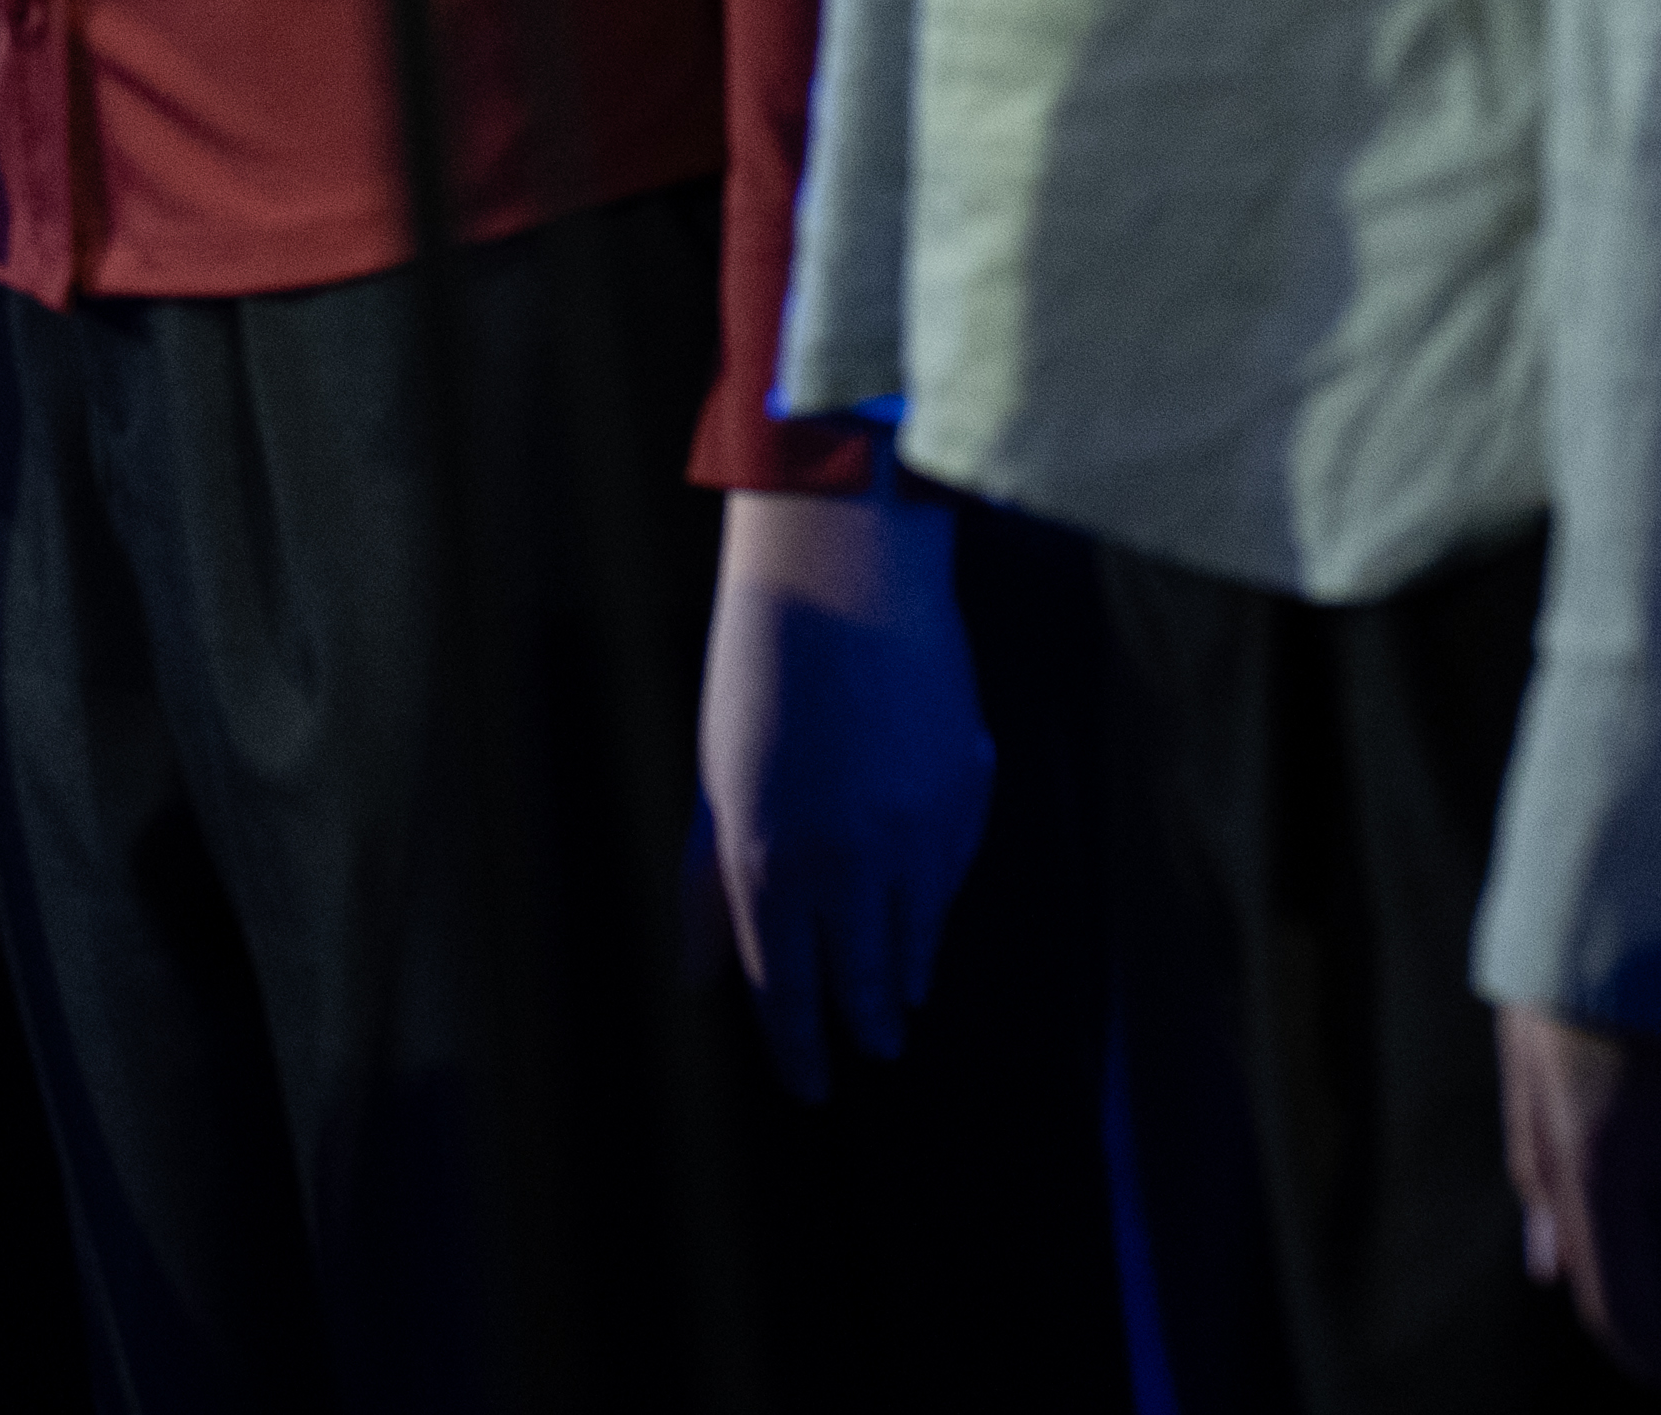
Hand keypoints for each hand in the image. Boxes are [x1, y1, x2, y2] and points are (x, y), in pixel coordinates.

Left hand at [696, 484, 990, 1100]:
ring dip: (900, 983)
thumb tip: (696, 978)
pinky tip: (926, 932)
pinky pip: (949, 884)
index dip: (795, 1045)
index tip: (808, 1087)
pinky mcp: (964, 801)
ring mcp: (912, 835)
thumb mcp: (714, 777)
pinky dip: (933, 917)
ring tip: (896, 1011)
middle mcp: (842, 862)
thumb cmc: (758, 667)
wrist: (846, 571)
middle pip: (855, 980)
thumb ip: (707, 883)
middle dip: (858, 1028)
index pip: (782, 987)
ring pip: (911, 941)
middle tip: (868, 1059)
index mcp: (765, 858)